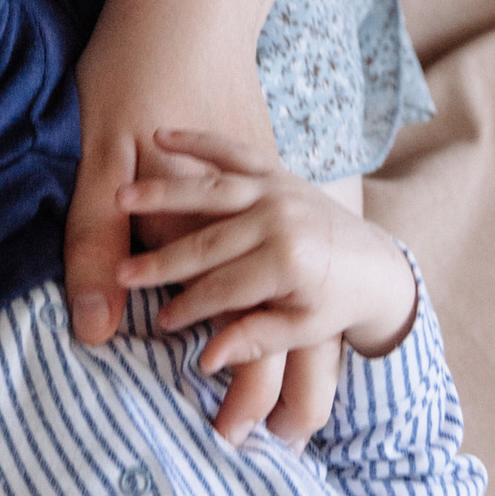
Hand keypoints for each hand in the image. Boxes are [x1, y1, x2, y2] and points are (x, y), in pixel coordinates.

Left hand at [65, 0, 289, 422]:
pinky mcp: (273, 176)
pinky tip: (276, 334)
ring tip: (284, 421)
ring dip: (279, 357)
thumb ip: (93, 243)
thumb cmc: (127, 72)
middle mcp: (260, 206)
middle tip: (259, 449)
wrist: (182, 0)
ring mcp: (276, 190)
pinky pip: (289, 258)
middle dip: (265, 387)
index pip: (227, 310)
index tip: (229, 437)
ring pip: (289, 293)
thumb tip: (92, 332)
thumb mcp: (95, 161)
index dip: (232, 375)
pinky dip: (282, 302)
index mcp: (216, 209)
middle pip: (270, 314)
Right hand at [115, 130, 419, 445]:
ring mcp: (277, 189)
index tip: (158, 321)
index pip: (225, 290)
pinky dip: (198, 140)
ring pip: (212, 192)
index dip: (189, 308)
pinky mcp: (275, 169)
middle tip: (121, 274)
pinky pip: (232, 151)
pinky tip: (161, 135)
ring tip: (121, 199)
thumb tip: (207, 360)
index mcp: (290, 264)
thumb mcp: (301, 329)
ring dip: (164, 193)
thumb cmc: (331, 302)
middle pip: (209, 243)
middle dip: (162, 261)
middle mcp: (283, 220)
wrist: (373, 263)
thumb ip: (255, 340)